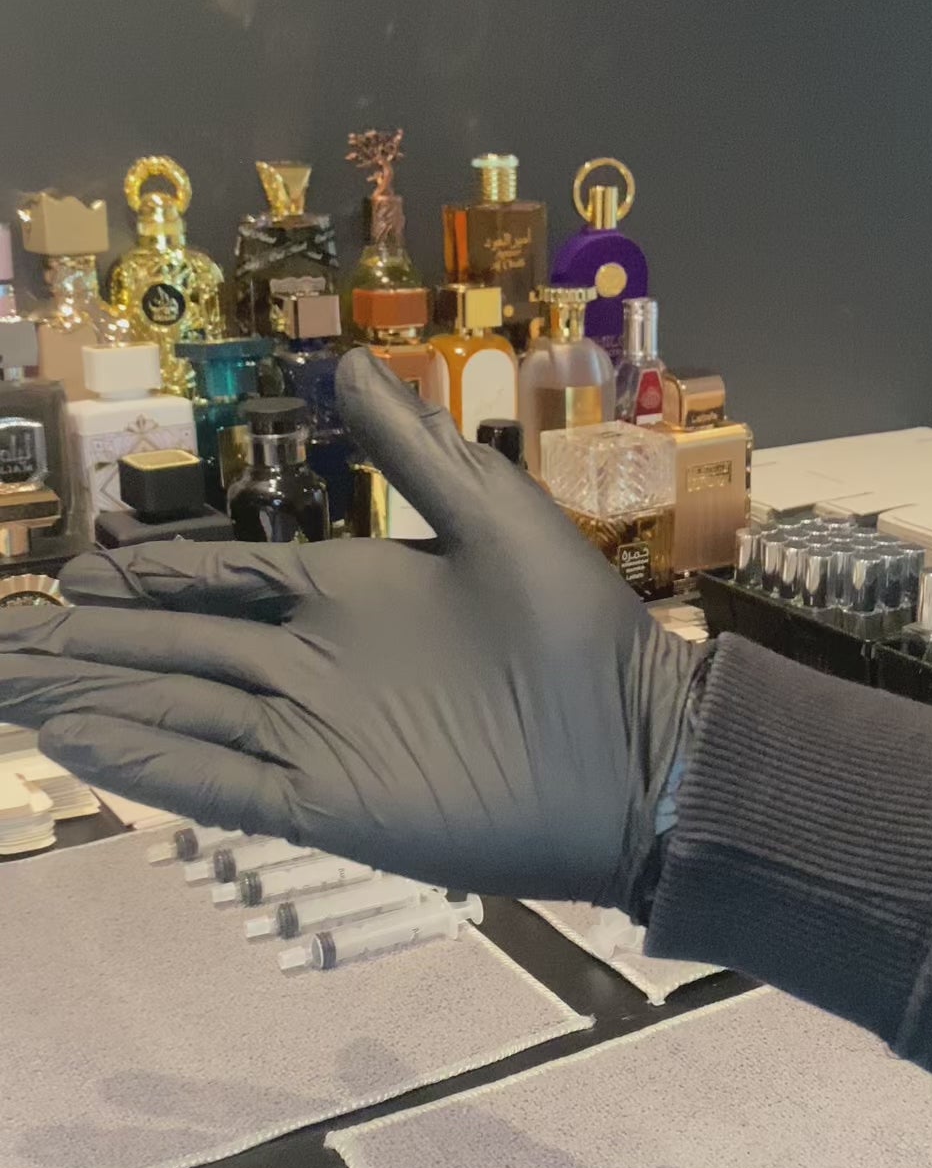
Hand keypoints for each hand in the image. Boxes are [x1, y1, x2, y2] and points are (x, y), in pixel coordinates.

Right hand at [0, 351, 701, 904]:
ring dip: (98, 700)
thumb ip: (413, 449)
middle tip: (12, 643)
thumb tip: (346, 365)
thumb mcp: (494, 515)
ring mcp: (314, 735)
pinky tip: (82, 748)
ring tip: (19, 692)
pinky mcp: (328, 802)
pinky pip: (219, 780)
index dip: (149, 573)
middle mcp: (312, 662)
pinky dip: (149, 764)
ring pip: (179, 710)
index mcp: (347, 591)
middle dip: (92, 643)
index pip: (221, 577)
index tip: (78, 573)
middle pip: (177, 645)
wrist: (634, 749)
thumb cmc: (574, 631)